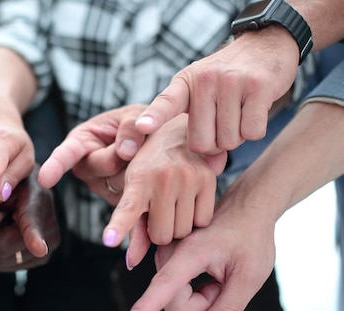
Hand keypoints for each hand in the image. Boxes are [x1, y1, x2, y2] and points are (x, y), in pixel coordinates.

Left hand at [0, 166, 59, 271]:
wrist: (33, 192)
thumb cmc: (10, 189)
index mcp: (35, 201)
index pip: (32, 222)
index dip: (34, 237)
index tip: (39, 249)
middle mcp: (48, 226)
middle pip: (4, 247)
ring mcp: (48, 245)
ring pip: (4, 260)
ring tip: (5, 224)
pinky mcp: (43, 258)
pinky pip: (8, 264)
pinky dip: (2, 253)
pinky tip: (11, 235)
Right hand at [38, 104, 147, 189]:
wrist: (153, 141)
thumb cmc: (137, 122)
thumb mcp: (133, 114)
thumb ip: (130, 125)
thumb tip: (126, 151)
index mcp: (79, 142)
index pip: (64, 154)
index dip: (55, 167)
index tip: (45, 180)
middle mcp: (85, 168)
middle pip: (104, 165)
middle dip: (125, 152)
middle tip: (139, 140)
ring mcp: (100, 186)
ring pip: (122, 180)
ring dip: (140, 166)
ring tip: (144, 153)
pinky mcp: (116, 200)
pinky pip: (134, 192)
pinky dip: (146, 180)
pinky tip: (147, 170)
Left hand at [100, 114, 224, 267]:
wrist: (174, 132)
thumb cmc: (148, 167)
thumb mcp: (133, 190)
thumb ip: (131, 227)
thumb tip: (131, 263)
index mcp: (137, 180)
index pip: (126, 209)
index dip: (118, 227)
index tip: (108, 240)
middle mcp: (162, 178)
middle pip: (163, 236)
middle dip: (159, 232)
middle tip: (158, 212)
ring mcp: (188, 177)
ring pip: (184, 231)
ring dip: (178, 226)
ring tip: (173, 203)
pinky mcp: (208, 178)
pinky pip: (203, 220)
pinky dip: (196, 218)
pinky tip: (189, 201)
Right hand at [122, 182, 275, 310]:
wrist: (245, 208)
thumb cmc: (250, 238)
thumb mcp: (250, 277)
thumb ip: (227, 310)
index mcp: (191, 252)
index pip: (166, 285)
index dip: (148, 307)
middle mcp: (169, 252)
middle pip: (174, 303)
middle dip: (202, 304)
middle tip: (224, 283)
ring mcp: (165, 255)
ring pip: (174, 299)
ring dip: (200, 296)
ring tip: (219, 273)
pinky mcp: (166, 259)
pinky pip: (174, 289)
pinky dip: (194, 288)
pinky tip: (210, 271)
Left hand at [126, 26, 298, 154]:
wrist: (266, 45)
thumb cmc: (228, 80)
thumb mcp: (203, 94)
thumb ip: (199, 129)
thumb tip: (211, 168)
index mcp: (184, 83)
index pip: (166, 103)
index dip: (154, 117)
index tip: (142, 127)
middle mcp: (204, 80)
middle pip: (202, 142)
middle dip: (214, 144)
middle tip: (223, 123)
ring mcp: (231, 81)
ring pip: (228, 141)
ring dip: (236, 136)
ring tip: (239, 112)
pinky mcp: (258, 87)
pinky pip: (251, 132)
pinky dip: (255, 130)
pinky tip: (255, 110)